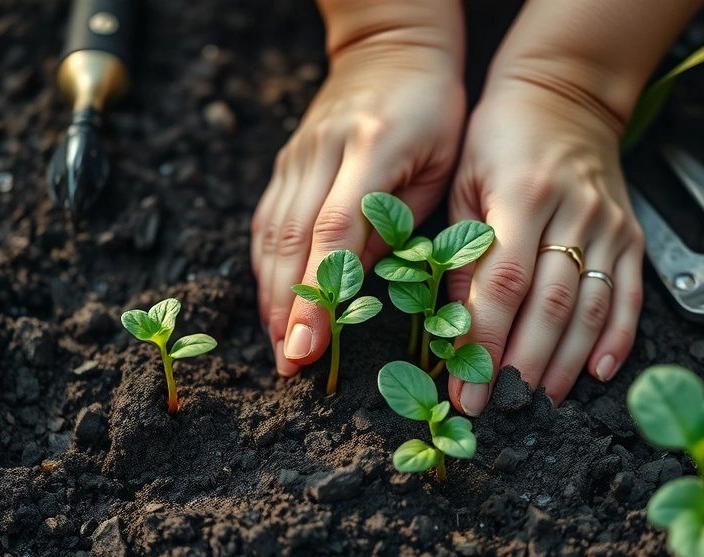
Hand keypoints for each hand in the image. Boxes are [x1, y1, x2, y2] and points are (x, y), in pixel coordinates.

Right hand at [251, 43, 464, 375]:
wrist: (391, 47)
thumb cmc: (433, 111)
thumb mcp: (437, 165)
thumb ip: (401, 224)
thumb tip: (362, 288)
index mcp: (372, 147)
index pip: (335, 231)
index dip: (318, 294)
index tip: (309, 346)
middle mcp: (324, 151)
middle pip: (291, 240)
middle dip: (286, 308)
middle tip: (290, 363)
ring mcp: (297, 154)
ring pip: (271, 233)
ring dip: (271, 294)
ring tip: (279, 345)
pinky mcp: (285, 161)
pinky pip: (266, 220)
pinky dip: (266, 266)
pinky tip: (273, 301)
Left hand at [446, 78, 644, 413]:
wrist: (564, 92)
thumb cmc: (498, 136)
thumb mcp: (464, 182)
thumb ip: (463, 249)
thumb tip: (453, 320)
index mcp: (521, 196)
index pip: (503, 284)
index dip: (484, 340)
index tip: (464, 385)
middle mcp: (572, 213)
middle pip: (551, 305)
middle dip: (520, 364)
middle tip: (496, 406)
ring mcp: (609, 225)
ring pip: (591, 307)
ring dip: (564, 362)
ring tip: (537, 400)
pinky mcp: (631, 234)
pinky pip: (630, 294)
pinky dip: (617, 337)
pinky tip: (599, 373)